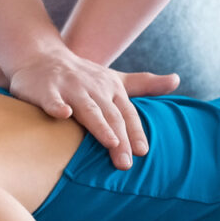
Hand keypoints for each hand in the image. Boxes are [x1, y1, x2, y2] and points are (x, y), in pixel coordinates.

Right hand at [8, 49, 179, 169]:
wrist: (41, 56)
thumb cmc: (83, 76)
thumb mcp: (115, 79)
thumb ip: (145, 84)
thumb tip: (177, 80)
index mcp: (111, 89)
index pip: (127, 114)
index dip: (135, 132)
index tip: (143, 152)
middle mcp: (93, 88)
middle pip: (110, 115)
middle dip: (120, 139)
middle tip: (126, 164)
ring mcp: (70, 87)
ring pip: (87, 108)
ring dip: (99, 125)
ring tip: (110, 142)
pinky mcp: (46, 89)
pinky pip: (52, 99)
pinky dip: (57, 106)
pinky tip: (62, 114)